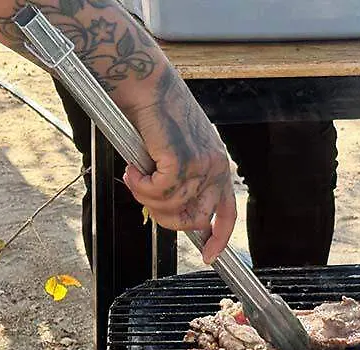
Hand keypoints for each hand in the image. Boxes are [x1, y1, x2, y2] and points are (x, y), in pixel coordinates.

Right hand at [121, 71, 236, 263]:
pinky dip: (140, 185)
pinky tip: (133, 168)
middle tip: (144, 196)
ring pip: (171, 208)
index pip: (226, 212)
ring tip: (134, 173)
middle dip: (165, 217)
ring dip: (145, 196)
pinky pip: (157, 193)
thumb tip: (170, 209)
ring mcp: (201, 165)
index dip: (218, 238)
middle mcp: (215, 167)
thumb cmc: (154, 114)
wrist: (146, 84)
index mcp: (218, 165)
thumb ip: (179, 180)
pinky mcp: (182, 161)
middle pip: (194, 219)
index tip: (208, 255)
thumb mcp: (175, 152)